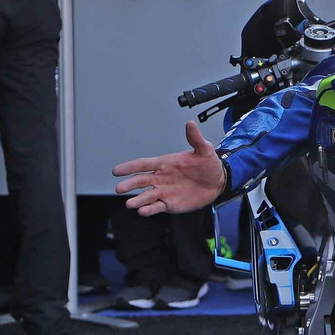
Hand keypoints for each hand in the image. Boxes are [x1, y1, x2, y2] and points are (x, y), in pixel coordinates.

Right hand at [112, 120, 226, 215]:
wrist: (218, 182)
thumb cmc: (208, 165)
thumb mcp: (204, 151)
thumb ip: (195, 139)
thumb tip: (190, 124)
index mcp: (164, 164)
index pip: (143, 164)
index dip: (129, 167)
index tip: (116, 170)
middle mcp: (160, 178)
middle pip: (140, 181)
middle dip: (129, 184)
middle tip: (119, 188)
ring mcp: (164, 192)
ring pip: (146, 196)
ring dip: (138, 200)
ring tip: (130, 204)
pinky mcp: (170, 204)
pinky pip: (157, 207)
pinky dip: (149, 209)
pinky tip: (143, 211)